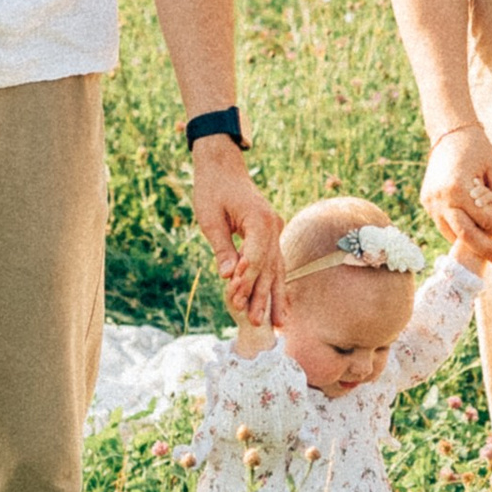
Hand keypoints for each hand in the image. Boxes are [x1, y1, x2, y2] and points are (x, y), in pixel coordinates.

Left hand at [192, 140, 282, 324]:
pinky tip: (281, 305)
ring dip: (275, 297)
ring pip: (277, 269)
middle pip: (269, 267)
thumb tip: (228, 277)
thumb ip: (222, 248)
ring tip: (280, 325)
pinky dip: (276, 284)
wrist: (223, 166)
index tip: (235, 300)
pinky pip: (275, 263)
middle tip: (256, 323)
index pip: (256, 257)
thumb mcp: (210, 218)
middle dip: (262, 296)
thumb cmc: (212, 189)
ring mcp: (275, 230)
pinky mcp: (270, 235)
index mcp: (259, 220)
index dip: (246, 280)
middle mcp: (273, 226)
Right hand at [420, 121, 491, 269]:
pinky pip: (445, 225)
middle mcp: (441, 199)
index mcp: (458, 188)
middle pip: (465, 235)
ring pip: (452, 234)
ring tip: (491, 249)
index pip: (485, 219)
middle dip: (486, 250)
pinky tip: (475, 235)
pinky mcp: (426, 203)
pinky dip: (460, 232)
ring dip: (472, 244)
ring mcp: (430, 203)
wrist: (449, 134)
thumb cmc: (478, 149)